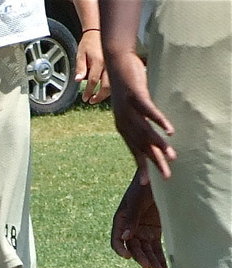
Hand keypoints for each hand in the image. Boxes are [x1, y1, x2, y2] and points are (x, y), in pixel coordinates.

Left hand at [73, 31, 109, 103]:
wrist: (99, 32)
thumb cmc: (88, 43)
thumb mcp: (80, 54)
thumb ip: (80, 68)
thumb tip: (78, 80)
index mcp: (99, 61)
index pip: (93, 82)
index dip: (89, 92)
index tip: (85, 98)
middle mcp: (109, 64)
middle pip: (107, 86)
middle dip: (99, 96)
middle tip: (91, 100)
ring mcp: (114, 64)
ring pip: (114, 84)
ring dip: (106, 93)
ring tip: (96, 97)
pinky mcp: (118, 64)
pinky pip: (116, 78)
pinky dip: (111, 86)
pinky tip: (104, 89)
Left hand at [106, 51, 176, 178]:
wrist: (116, 63)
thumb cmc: (127, 87)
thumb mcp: (133, 108)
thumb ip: (140, 120)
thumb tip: (150, 133)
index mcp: (123, 127)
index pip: (134, 150)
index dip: (141, 166)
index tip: (147, 184)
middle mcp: (124, 121)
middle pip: (141, 145)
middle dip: (154, 162)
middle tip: (166, 176)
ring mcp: (128, 109)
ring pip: (145, 131)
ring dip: (159, 144)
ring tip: (171, 156)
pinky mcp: (135, 96)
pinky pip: (148, 111)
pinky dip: (159, 121)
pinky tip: (170, 131)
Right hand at [111, 173, 167, 267]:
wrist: (161, 178)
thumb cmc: (146, 185)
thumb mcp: (137, 200)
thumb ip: (131, 218)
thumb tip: (125, 237)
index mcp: (121, 219)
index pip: (117, 239)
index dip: (121, 249)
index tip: (128, 256)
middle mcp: (130, 228)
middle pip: (133, 248)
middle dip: (141, 258)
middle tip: (148, 267)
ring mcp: (143, 231)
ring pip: (146, 251)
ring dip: (153, 263)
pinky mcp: (155, 232)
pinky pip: (157, 249)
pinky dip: (160, 260)